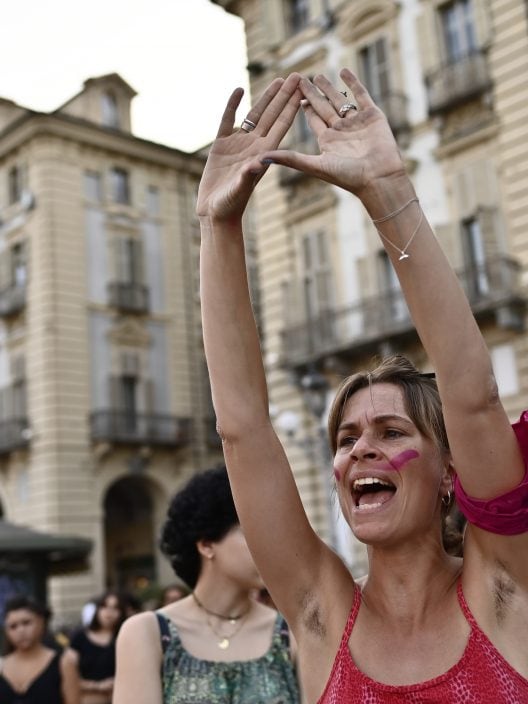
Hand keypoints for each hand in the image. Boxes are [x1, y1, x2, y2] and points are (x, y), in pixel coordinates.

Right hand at [196, 73, 301, 221]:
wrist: (216, 212)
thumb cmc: (231, 205)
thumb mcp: (240, 189)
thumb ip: (248, 175)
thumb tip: (256, 163)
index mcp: (264, 154)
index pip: (282, 125)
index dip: (292, 106)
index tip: (303, 89)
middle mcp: (254, 146)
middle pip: (273, 115)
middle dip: (285, 96)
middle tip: (298, 75)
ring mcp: (238, 144)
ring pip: (255, 115)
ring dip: (266, 97)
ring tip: (278, 80)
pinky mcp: (221, 145)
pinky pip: (227, 120)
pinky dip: (233, 105)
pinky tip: (239, 91)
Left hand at [260, 69, 406, 200]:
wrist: (378, 178)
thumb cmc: (348, 177)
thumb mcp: (315, 166)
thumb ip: (290, 159)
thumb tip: (262, 158)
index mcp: (327, 142)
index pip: (312, 120)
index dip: (303, 106)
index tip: (291, 93)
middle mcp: (341, 132)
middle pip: (323, 108)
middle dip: (313, 93)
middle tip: (300, 78)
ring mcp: (357, 123)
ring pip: (340, 101)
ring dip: (330, 88)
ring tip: (319, 75)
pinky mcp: (373, 116)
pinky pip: (362, 96)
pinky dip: (354, 83)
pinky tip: (344, 71)